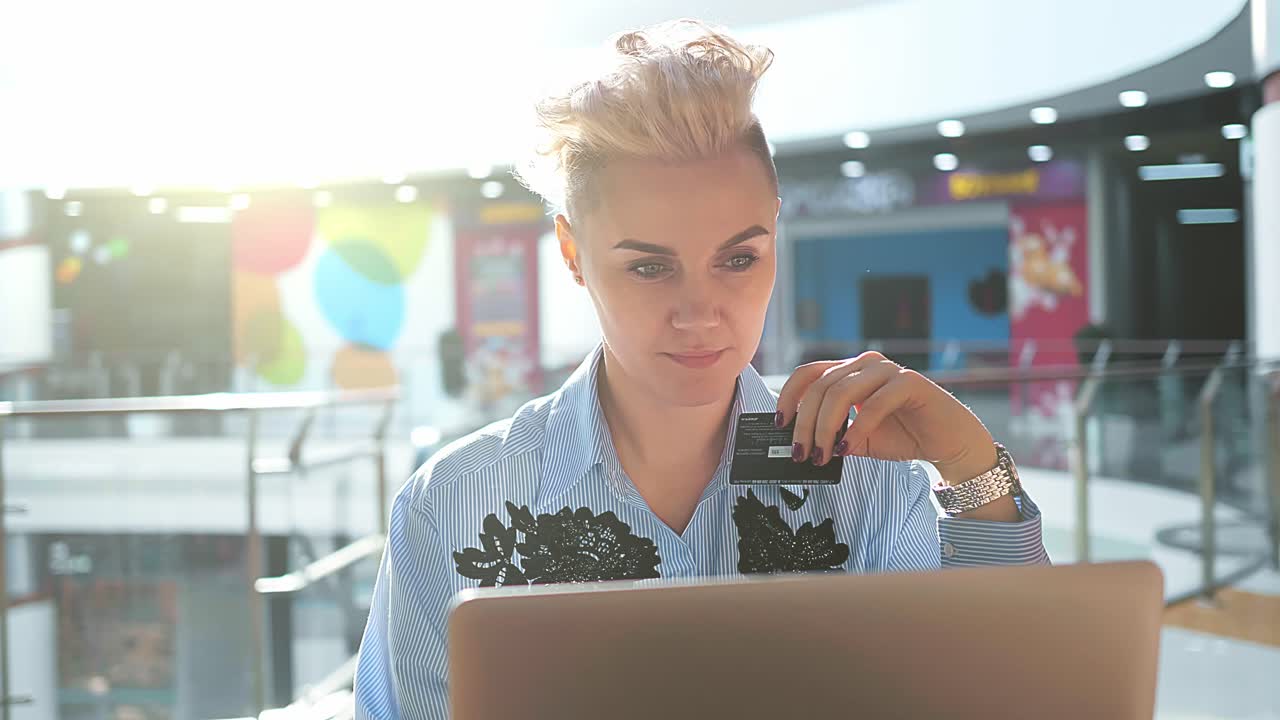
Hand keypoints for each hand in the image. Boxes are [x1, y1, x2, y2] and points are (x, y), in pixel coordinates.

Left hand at [775, 352, 995, 485]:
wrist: (947, 443)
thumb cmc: (903, 436)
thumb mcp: (856, 439)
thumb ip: (831, 437)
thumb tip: (799, 447)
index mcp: (850, 371)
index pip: (809, 374)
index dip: (789, 396)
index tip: (779, 424)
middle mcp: (866, 364)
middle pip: (820, 386)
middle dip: (805, 423)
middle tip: (801, 454)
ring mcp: (888, 370)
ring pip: (841, 392)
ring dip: (825, 428)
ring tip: (822, 456)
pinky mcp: (910, 382)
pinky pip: (873, 404)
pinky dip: (856, 429)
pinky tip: (848, 449)